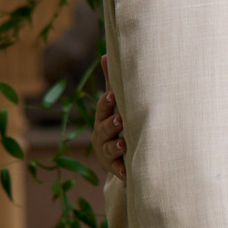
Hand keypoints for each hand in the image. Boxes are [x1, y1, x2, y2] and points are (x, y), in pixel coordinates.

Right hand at [94, 57, 125, 178]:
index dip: (106, 103)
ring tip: (124, 143)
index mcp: (103, 117)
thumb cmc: (116, 122)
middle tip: (120, 119)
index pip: (103, 108)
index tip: (112, 97)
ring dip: (116, 146)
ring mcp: (106, 152)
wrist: (116, 156)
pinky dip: (121, 171)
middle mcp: (102, 134)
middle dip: (111, 123)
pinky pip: (117, 170)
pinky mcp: (114, 168)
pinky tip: (126, 173)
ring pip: (109, 149)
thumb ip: (112, 82)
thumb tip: (106, 54)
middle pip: (105, 128)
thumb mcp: (114, 104)